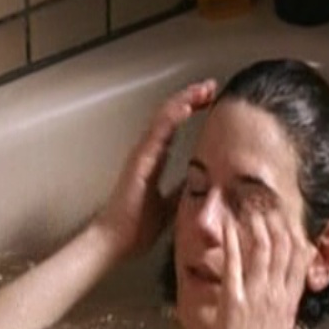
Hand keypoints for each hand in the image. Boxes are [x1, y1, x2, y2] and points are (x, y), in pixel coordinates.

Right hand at [94, 79, 216, 259]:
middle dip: (192, 97)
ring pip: (164, 116)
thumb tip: (205, 180)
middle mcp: (148, 151)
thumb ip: (185, 189)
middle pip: (170, 114)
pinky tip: (187, 105)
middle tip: (212, 87)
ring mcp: (142, 153)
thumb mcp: (172, 204)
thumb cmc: (138, 226)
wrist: (117, 241)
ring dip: (185, 99)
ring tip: (203, 89)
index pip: (175, 125)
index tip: (211, 100)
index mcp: (155, 159)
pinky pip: (157, 131)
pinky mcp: (140, 159)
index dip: (192, 108)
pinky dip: (172, 115)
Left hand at [210, 207, 314, 328]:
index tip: (290, 222)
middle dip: (278, 224)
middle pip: (283, 249)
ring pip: (262, 250)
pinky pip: (234, 263)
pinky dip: (232, 241)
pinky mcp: (233, 299)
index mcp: (289, 304)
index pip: (299, 262)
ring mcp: (256, 296)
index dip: (296, 237)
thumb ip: (283, 310)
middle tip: (270, 207)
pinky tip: (228, 226)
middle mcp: (276, 295)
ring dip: (257, 226)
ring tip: (252, 209)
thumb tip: (284, 295)